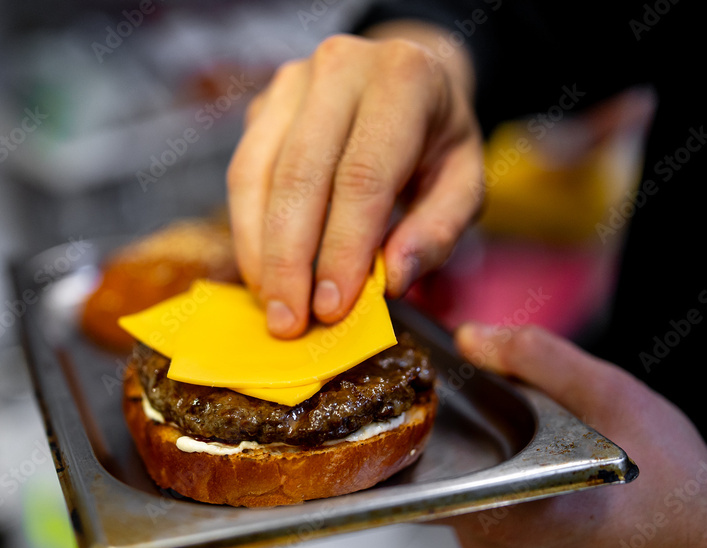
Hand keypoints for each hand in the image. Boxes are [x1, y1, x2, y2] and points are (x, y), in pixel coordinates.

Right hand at [226, 25, 482, 337]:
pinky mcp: (264, 105)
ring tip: (272, 305)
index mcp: (403, 78)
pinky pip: (242, 173)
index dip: (343, 248)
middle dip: (290, 259)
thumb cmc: (438, 139)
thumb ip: (438, 230)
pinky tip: (262, 272)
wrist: (409, 79)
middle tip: (289, 322)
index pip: (363, 175)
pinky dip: (247, 230)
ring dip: (259, 250)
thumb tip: (393, 280)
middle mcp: (340, 66)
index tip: (333, 308)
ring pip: (257, 173)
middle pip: (300, 174)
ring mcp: (292, 82)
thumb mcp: (465, 181)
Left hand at [439, 323, 706, 547]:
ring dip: (463, 444)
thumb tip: (470, 336)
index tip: (424, 387)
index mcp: (517, 512)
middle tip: (463, 385)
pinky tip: (507, 444)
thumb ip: (535, 358)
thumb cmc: (669, 479)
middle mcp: (494, 543)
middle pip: (432, 469)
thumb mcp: (608, 395)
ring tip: (491, 412)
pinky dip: (479, 466)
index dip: (419, 420)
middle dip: (444, 422)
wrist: (704, 542)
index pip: (426, 470)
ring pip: (447, 482)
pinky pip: (466, 499)